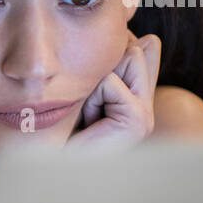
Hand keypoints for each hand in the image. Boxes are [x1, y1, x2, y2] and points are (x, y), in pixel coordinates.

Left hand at [65, 34, 160, 150]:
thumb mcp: (89, 88)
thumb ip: (115, 64)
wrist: (54, 164)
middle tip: (89, 104)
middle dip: (103, 68)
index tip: (93, 85)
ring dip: (97, 82)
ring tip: (88, 112)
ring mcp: (146, 114)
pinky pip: (111, 82)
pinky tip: (89, 122)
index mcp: (139, 93)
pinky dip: (93, 98)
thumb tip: (147, 38)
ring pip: (129, 56)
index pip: (145, 46)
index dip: (114, 52)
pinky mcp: (138, 121)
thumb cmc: (63, 128)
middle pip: (136, 47)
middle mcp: (148, 103)